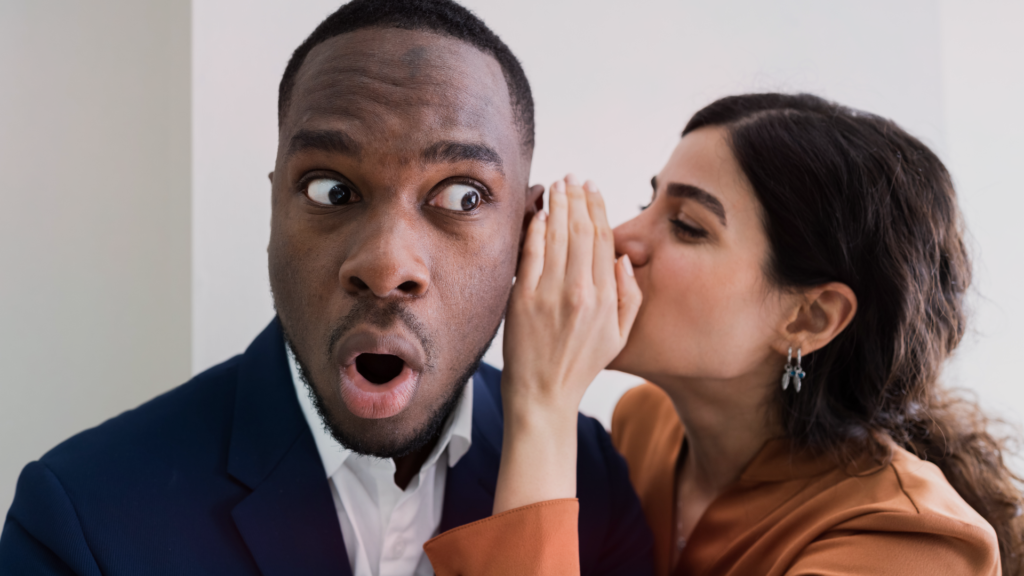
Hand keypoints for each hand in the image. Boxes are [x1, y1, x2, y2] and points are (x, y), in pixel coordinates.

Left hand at [493, 174, 641, 513]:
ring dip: (556, 206)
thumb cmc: (580, 366)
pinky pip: (530, 254)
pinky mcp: (523, 299)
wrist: (543, 395)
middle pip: (580, 231)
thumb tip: (623, 259)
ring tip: (556, 186)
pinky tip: (537, 212)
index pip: (603, 240)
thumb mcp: (620, 336)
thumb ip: (630, 296)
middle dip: (576, 198)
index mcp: (606, 298)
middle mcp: (580, 291)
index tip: (593, 189)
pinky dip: (535, 229)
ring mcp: (550, 294)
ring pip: (557, 236)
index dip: (598, 209)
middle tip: (572, 178)